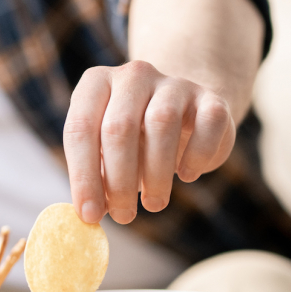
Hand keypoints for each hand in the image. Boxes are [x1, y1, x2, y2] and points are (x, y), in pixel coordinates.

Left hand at [63, 60, 235, 224]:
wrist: (183, 112)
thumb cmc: (133, 139)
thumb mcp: (106, 150)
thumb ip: (95, 174)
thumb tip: (88, 214)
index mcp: (96, 83)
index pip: (80, 128)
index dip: (82, 175)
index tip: (89, 214)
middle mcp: (132, 76)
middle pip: (118, 128)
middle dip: (118, 181)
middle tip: (123, 216)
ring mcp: (173, 83)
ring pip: (161, 124)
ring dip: (155, 174)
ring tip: (153, 204)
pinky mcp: (210, 98)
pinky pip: (208, 123)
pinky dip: (196, 156)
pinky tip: (186, 175)